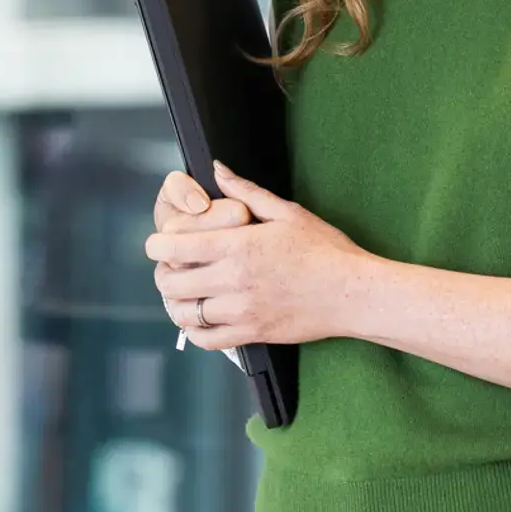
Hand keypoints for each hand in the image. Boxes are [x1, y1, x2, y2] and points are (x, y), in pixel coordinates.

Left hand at [141, 164, 375, 348]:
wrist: (353, 293)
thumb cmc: (325, 250)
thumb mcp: (287, 212)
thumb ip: (246, 192)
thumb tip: (217, 170)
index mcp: (239, 246)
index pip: (176, 246)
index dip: (157, 245)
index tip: (158, 243)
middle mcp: (234, 280)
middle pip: (172, 283)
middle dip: (164, 273)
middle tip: (171, 268)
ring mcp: (242, 311)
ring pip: (185, 314)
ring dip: (177, 304)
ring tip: (185, 294)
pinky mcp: (252, 334)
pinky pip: (206, 341)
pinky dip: (196, 332)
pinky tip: (203, 319)